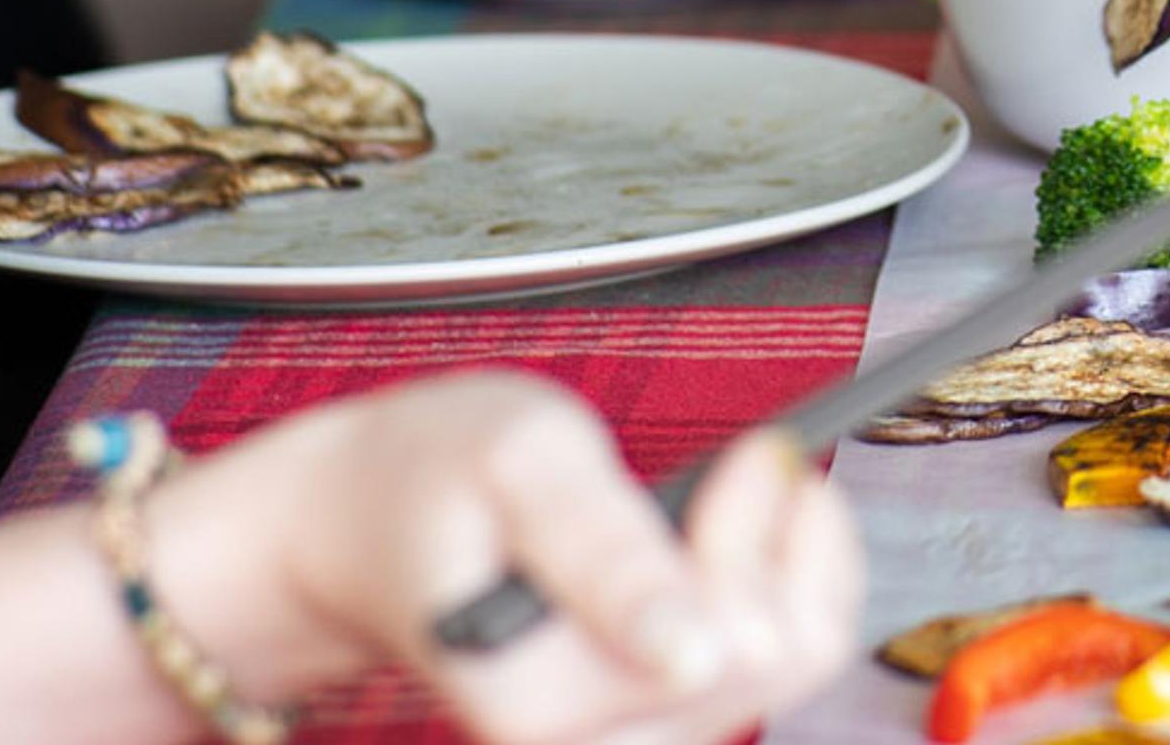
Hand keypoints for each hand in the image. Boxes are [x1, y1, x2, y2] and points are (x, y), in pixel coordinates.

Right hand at [182, 373, 860, 744]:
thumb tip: (690, 654)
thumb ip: (602, 552)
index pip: (727, 645)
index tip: (742, 453)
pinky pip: (784, 660)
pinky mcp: (661, 716)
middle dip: (779, 542)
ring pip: (794, 662)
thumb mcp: (517, 466)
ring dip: (787, 559)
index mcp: (539, 705)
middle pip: (779, 659)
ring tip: (730, 488)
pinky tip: (744, 524)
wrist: (376, 522)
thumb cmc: (440, 476)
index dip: (754, 533)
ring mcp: (631, 737)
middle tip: (742, 461)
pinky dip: (788, 579)